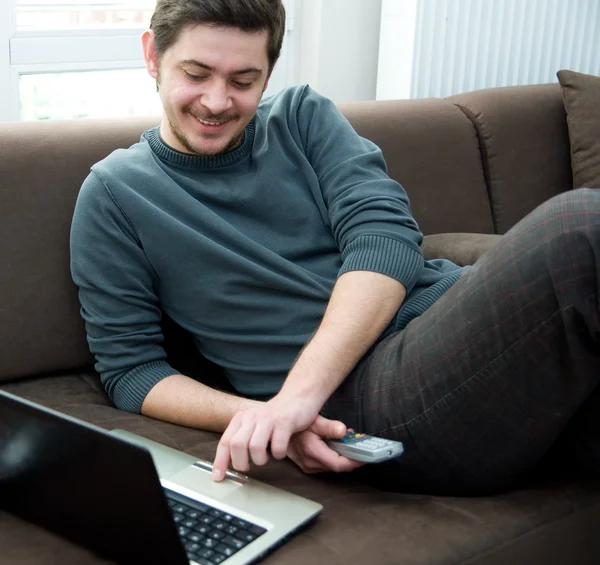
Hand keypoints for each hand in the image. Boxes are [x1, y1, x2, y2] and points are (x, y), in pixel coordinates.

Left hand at [212, 394, 335, 479]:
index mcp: (241, 418)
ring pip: (256, 447)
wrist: (297, 398)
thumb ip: (241, 438)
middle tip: (248, 466)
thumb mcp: (253, 424)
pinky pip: (278, 446)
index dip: (220, 462)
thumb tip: (228, 463)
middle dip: (241, 462)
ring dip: (260, 460)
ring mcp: (269, 418)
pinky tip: (280, 451)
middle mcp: (252, 416)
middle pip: (237, 444)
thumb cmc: (273, 417)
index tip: (218, 478)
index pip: (225, 442)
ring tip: (266, 457)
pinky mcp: (285, 422)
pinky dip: (278, 454)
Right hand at [287, 421, 365, 474]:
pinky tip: (338, 448)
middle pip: (337, 467)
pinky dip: (334, 458)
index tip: (365, 457)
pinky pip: (326, 466)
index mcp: (312, 451)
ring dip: (343, 458)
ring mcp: (308, 466)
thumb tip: (343, 431)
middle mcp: (310, 462)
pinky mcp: (308, 467)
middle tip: (362, 449)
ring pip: (332, 467)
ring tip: (350, 446)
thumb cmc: (297, 424)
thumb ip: (329, 427)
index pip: (338, 464)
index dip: (354, 462)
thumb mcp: (314, 421)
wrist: (280, 431)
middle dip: (351, 459)